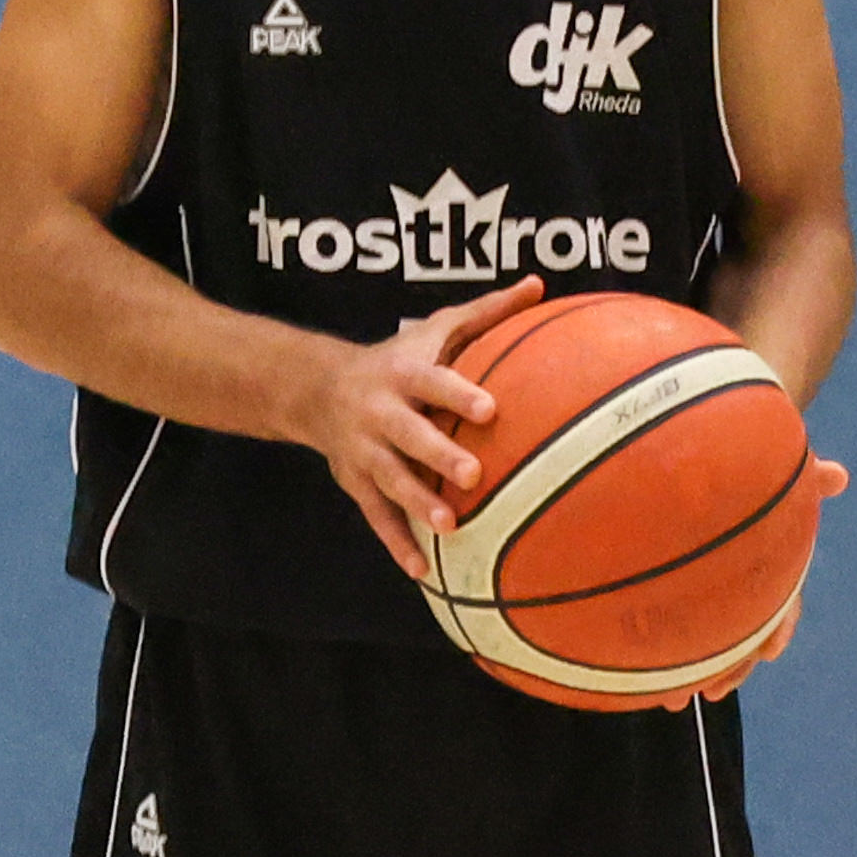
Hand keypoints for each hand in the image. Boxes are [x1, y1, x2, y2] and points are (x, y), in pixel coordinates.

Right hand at [314, 279, 544, 575]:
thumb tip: (538, 285)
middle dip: (437, 456)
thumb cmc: (398, 357)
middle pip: (409, 435)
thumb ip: (486, 313)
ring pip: (390, 480)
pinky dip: (396, 544)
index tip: (490, 409)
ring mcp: (365, 450)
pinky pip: (376, 516)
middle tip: (473, 474)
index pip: (432, 382)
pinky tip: (423, 570)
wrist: (318, 389)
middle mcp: (379, 411)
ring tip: (448, 527)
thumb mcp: (434, 329)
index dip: (458, 394)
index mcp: (403, 373)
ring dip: (417, 504)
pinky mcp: (356, 481)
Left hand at [664, 452, 848, 705]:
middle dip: (730, 666)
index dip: (778, 626)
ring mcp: (695, 594)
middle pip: (740, 633)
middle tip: (716, 692)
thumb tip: (841, 475)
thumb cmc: (724, 466)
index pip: (780, 600)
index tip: (772, 650)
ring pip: (702, 644)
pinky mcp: (658, 601)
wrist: (659, 472)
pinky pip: (663, 640)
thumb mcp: (767, 476)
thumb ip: (799, 477)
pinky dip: (654, 665)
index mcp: (759, 560)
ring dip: (689, 674)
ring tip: (671, 701)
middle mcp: (730, 582)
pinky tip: (639, 686)